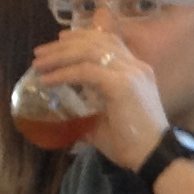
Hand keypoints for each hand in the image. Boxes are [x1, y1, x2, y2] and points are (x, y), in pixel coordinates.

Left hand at [26, 27, 171, 173]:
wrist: (154, 156)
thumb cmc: (132, 144)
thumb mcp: (107, 119)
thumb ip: (90, 109)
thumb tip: (67, 115)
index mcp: (136, 71)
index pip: (109, 40)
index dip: (82, 36)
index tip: (60, 40)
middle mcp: (135, 66)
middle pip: (96, 41)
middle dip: (64, 44)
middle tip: (40, 52)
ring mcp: (130, 73)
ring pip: (89, 51)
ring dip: (60, 55)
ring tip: (39, 63)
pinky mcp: (121, 85)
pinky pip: (86, 71)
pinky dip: (64, 74)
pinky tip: (48, 80)